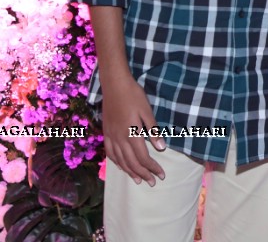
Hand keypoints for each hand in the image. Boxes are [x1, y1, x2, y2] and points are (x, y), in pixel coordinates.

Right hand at [100, 69, 165, 185]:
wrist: (114, 84)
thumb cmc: (133, 95)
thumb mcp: (147, 111)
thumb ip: (153, 130)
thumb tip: (161, 148)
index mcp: (131, 133)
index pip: (142, 157)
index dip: (152, 168)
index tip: (161, 174)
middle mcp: (119, 138)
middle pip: (131, 162)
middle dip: (143, 173)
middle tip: (153, 182)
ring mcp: (111, 136)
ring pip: (120, 160)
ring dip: (130, 172)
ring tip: (139, 180)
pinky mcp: (106, 132)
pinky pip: (110, 152)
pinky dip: (117, 162)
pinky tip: (122, 166)